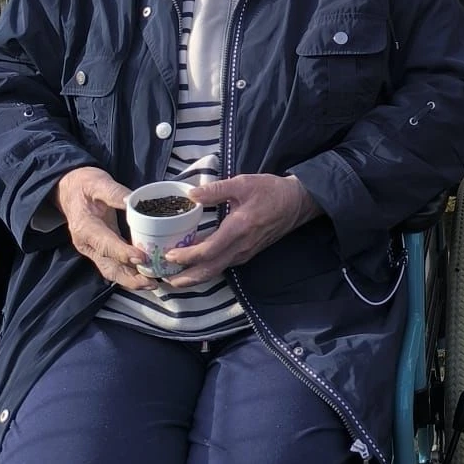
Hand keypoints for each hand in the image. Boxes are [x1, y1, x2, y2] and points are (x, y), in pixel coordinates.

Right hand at [53, 166, 152, 291]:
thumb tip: (134, 201)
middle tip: (152, 282)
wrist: (69, 190)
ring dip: (130, 280)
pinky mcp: (99, 250)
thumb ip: (115, 193)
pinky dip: (128, 274)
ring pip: (111, 271)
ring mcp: (92, 250)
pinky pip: (113, 266)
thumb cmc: (85, 184)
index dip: (123, 253)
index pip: (106, 244)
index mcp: (85, 227)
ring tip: (152, 284)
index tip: (142, 258)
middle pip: (108, 266)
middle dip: (129, 278)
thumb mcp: (99, 182)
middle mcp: (87, 244)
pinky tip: (145, 277)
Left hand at [162, 173, 316, 287]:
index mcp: (238, 229)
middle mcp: (241, 247)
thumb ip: (216, 189)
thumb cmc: (271, 191)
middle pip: (210, 270)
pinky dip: (207, 269)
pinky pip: (224, 265)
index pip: (208, 251)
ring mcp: (245, 252)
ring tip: (175, 277)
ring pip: (217, 270)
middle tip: (164, 279)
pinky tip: (197, 265)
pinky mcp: (248, 252)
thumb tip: (191, 194)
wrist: (298, 202)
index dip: (187, 256)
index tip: (169, 254)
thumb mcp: (243, 183)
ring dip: (195, 277)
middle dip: (186, 278)